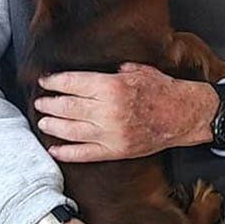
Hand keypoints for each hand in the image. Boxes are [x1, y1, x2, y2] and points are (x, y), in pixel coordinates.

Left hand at [35, 63, 219, 161]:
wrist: (184, 115)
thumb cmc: (162, 89)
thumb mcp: (138, 70)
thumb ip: (114, 70)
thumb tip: (95, 72)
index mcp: (112, 86)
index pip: (74, 83)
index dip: (55, 82)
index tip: (45, 81)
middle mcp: (108, 110)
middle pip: (68, 107)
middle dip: (50, 103)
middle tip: (40, 101)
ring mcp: (111, 133)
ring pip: (72, 131)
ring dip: (53, 126)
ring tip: (43, 121)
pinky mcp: (116, 151)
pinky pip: (85, 154)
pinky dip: (67, 152)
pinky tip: (54, 148)